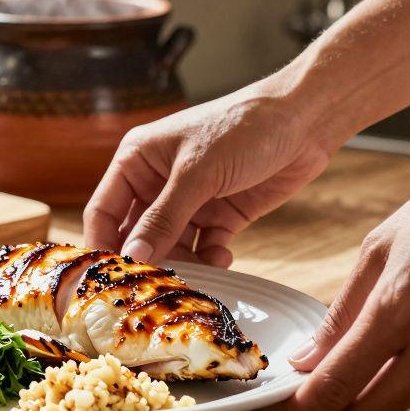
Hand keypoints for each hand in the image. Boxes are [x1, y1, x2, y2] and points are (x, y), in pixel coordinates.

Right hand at [84, 72, 343, 266]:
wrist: (306, 121)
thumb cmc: (245, 126)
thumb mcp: (198, 173)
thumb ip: (163, 218)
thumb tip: (133, 256)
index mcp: (138, 160)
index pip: (104, 211)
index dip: (103, 245)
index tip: (108, 280)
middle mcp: (158, 182)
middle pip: (137, 235)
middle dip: (146, 260)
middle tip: (153, 289)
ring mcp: (190, 201)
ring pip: (171, 247)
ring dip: (182, 265)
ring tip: (195, 278)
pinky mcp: (220, 216)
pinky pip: (203, 249)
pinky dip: (210, 261)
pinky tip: (222, 259)